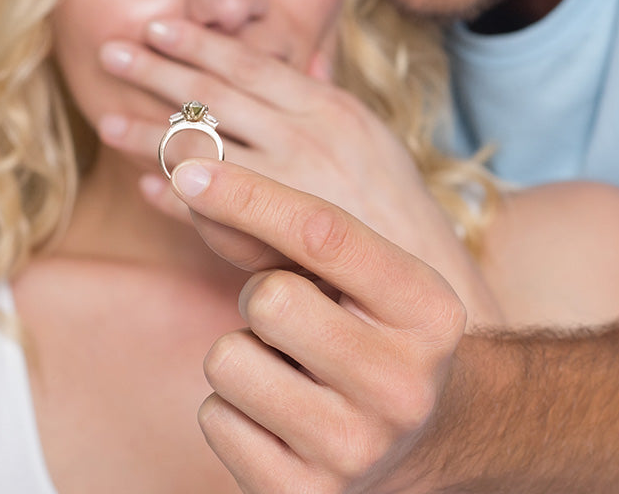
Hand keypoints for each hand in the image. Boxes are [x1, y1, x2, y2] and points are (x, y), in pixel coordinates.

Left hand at [100, 18, 500, 322]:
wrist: (422, 274)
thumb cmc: (393, 205)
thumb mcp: (371, 137)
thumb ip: (330, 98)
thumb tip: (309, 56)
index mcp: (329, 107)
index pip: (250, 63)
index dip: (199, 44)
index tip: (158, 27)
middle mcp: (306, 138)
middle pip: (217, 96)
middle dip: (157, 71)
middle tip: (111, 52)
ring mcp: (289, 186)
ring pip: (203, 149)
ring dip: (149, 135)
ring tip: (107, 121)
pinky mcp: (276, 235)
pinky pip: (210, 211)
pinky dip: (173, 199)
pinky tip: (143, 187)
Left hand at [171, 160, 464, 492]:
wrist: (424, 444)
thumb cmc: (373, 338)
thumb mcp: (356, 281)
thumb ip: (279, 235)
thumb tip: (191, 186)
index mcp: (428, 313)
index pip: (327, 234)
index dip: (250, 196)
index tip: (190, 170)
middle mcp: (403, 384)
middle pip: (269, 299)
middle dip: (262, 298)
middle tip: (294, 322)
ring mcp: (356, 448)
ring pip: (228, 361)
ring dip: (242, 357)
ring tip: (290, 373)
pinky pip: (214, 420)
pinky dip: (232, 412)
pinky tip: (280, 419)